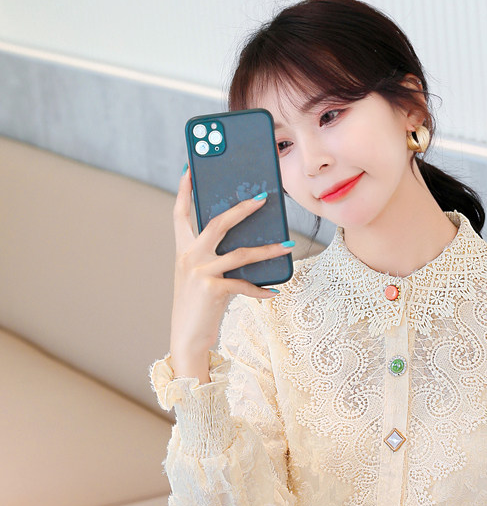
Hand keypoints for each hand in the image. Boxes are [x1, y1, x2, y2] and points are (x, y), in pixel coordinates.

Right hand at [169, 167, 294, 373]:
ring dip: (267, 250)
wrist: (187, 338)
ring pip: (239, 254)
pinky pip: (244, 285)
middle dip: (240, 209)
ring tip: (287, 246)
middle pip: (217, 223)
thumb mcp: (202, 276)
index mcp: (182, 249)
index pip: (179, 213)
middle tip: (262, 198)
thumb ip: (216, 257)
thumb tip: (247, 243)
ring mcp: (199, 272)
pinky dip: (260, 290)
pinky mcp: (213, 290)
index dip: (183, 189)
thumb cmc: (199, 305)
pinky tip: (274, 292)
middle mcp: (188, 257)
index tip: (189, 167)